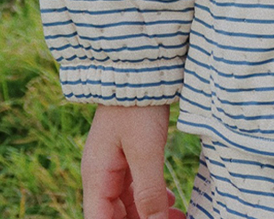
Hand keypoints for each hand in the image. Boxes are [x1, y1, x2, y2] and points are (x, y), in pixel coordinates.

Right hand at [82, 104, 186, 218]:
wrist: (139, 69)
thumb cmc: (137, 107)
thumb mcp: (146, 150)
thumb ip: (149, 191)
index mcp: (97, 176)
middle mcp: (102, 174)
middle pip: (115, 214)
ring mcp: (114, 164)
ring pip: (128, 203)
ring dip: (150, 212)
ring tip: (176, 216)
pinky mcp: (129, 153)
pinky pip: (136, 186)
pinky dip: (152, 196)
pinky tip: (170, 200)